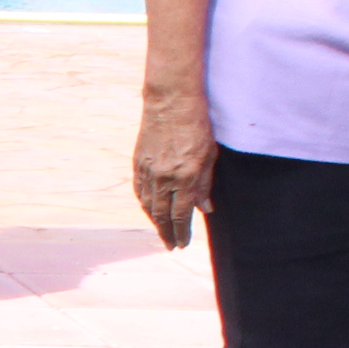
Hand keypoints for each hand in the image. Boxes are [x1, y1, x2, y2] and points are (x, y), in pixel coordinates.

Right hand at [132, 90, 215, 249]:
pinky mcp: (138, 164)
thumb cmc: (196, 124)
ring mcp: (148, 172)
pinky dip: (145, 205)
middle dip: (167, 233)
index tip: (182, 244)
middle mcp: (165, 178)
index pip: (182, 214)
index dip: (182, 232)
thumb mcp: (209, 154)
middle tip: (171, 246)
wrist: (170, 101)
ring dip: (155, 222)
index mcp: (186, 176)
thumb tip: (205, 208)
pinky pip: (140, 192)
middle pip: (162, 215)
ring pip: (149, 206)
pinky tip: (149, 210)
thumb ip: (205, 183)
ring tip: (162, 231)